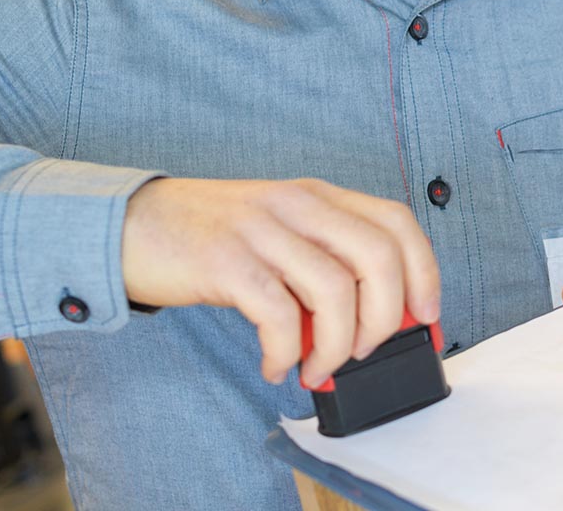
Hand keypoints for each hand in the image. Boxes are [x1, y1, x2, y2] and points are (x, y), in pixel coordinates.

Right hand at [122, 177, 439, 386]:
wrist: (134, 223)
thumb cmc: (215, 237)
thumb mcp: (280, 235)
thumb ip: (324, 263)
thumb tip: (371, 322)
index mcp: (318, 196)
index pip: (395, 221)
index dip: (423, 270)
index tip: (427, 314)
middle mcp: (297, 205)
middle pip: (377, 256)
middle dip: (385, 317)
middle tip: (364, 351)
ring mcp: (262, 229)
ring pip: (334, 289)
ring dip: (335, 346)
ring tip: (316, 367)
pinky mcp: (225, 261)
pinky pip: (278, 313)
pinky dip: (286, 352)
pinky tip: (277, 364)